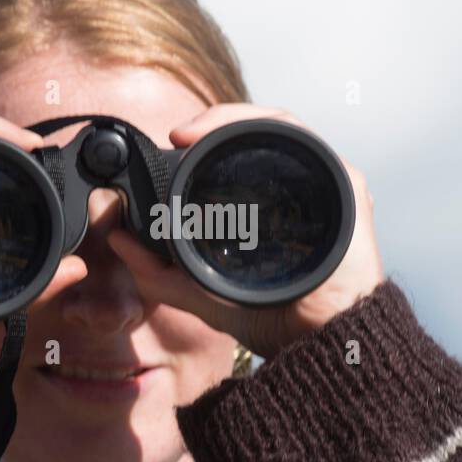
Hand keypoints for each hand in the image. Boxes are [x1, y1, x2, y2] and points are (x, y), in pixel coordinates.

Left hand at [107, 104, 384, 359]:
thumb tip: (117, 241)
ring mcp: (323, 182)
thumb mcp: (203, 296)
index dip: (203, 140)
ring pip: (278, 126)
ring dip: (233, 119)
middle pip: (255, 134)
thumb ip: (158, 274)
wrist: (322, 342)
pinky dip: (268, 127)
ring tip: (195, 133)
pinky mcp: (344, 182)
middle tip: (178, 135)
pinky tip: (237, 135)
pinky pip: (305, 139)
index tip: (169, 143)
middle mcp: (297, 189)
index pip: (236, 156)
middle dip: (214, 123)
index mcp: (270, 207)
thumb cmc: (277, 322)